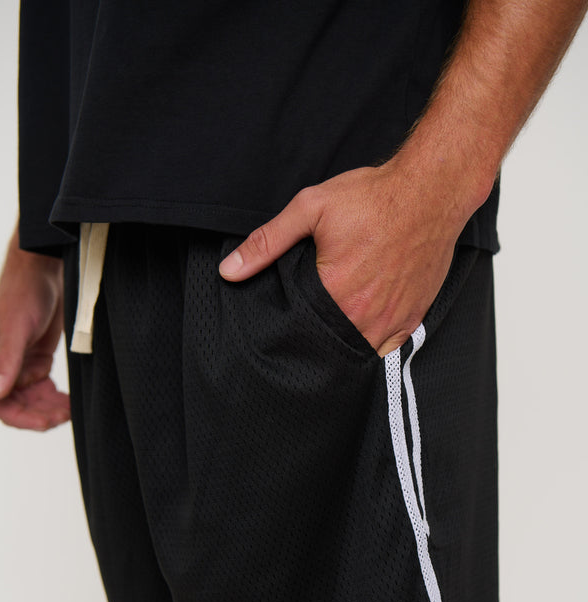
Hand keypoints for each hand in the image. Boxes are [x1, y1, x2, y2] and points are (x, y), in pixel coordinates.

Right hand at [0, 228, 69, 430]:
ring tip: (69, 410)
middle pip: (14, 405)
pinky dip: (55, 399)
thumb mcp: (16, 328)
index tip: (41, 422)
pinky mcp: (35, 362)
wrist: (45, 272)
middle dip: (38, 415)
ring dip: (48, 409)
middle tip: (62, 416)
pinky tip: (68, 402)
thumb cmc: (24, 292)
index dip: (15, 416)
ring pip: (29, 401)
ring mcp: (17, 365)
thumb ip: (6, 361)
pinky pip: (42, 390)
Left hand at [219, 156, 483, 356]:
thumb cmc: (374, 197)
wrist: (431, 191)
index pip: (299, 330)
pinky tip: (361, 324)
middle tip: (308, 322)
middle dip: (315, 339)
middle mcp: (364, 314)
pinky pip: (385, 347)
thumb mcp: (311, 209)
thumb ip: (267, 243)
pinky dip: (371, 341)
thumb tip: (229, 270)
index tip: (286, 321)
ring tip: (332, 324)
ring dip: (343, 342)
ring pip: (357, 351)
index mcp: (334, 292)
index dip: (290, 328)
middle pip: (328, 345)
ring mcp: (391, 320)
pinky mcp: (412, 318)